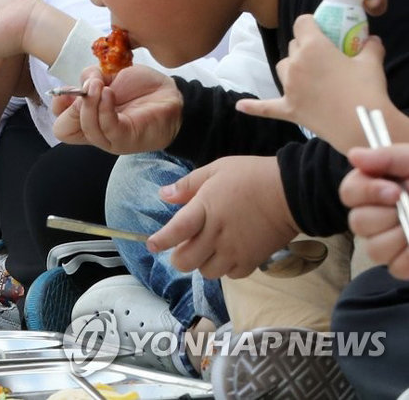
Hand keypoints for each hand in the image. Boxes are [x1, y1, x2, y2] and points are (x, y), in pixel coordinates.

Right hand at [51, 63, 182, 152]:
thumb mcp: (109, 77)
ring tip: (100, 85)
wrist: (169, 93)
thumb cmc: (139, 87)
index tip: (71, 88)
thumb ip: (90, 79)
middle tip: (85, 89)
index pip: (59, 121)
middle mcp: (94, 131)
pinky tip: (110, 93)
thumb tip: (82, 84)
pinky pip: (107, 127)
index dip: (58, 105)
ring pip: (85, 128)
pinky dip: (104, 108)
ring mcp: (109, 138)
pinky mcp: (125, 139)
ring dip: (88, 103)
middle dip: (68, 107)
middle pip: (63, 130)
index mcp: (86, 118)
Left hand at [146, 156, 298, 277]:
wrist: (293, 191)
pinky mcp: (253, 261)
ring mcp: (235, 250)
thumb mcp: (216, 170)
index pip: (174, 232)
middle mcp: (216, 235)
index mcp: (204, 210)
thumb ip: (188, 185)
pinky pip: (231, 275)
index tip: (152, 245)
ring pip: (207, 272)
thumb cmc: (252, 176)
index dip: (160, 241)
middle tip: (183, 247)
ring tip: (208, 248)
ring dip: (203, 263)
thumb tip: (163, 195)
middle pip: (186, 261)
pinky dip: (226, 268)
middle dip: (179, 257)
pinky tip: (228, 254)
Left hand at [236, 15, 389, 151]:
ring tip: (310, 73)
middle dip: (306, 46)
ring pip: (282, 67)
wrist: (361, 124)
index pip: (302, 23)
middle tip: (325, 55)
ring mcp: (289, 87)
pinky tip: (240, 106)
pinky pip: (265, 107)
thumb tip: (371, 39)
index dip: (311, 23)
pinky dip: (253, 107)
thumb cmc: (366, 89)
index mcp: (313, 47)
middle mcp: (295, 64)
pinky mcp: (288, 109)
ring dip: (292, 67)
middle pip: (293, 45)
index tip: (321, 28)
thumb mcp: (372, 61)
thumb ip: (370, 46)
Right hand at [340, 145, 408, 279]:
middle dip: (388, 216)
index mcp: (377, 187)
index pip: (349, 193)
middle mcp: (377, 214)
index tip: (394, 192)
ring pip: (374, 249)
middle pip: (358, 223)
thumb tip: (354, 156)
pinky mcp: (404, 263)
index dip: (367, 193)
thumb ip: (388, 158)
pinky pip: (396, 267)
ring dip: (400, 237)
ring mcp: (389, 241)